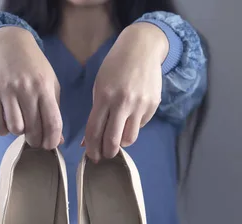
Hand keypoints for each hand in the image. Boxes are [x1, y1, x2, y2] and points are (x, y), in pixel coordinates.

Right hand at [0, 27, 62, 148]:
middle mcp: (26, 89)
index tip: (49, 146)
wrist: (10, 44)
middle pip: (33, 129)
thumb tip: (57, 140)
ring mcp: (7, 90)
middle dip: (35, 140)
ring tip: (20, 125)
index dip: (52, 141)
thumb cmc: (34, 68)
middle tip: (34, 138)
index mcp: (44, 88)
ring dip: (18, 133)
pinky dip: (2, 130)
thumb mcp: (50, 84)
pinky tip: (6, 124)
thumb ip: (54, 111)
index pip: (52, 123)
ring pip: (15, 128)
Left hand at [84, 23, 167, 160]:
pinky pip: (140, 125)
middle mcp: (122, 102)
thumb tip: (88, 140)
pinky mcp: (153, 105)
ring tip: (117, 138)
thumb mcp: (99, 86)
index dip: (91, 148)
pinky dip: (133, 126)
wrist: (141, 49)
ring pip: (129, 138)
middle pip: (113, 140)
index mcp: (104, 97)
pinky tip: (130, 116)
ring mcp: (140, 104)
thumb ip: (96, 113)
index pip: (94, 131)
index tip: (91, 156)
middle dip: (107, 153)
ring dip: (121, 143)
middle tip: (104, 156)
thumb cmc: (115, 67)